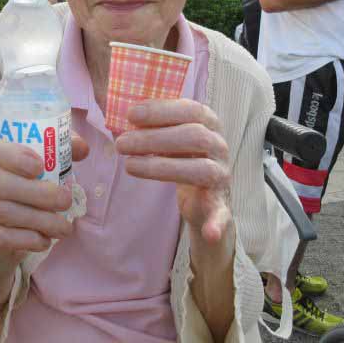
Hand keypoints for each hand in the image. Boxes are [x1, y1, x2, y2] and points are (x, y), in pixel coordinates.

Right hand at [0, 130, 88, 274]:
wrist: (0, 237)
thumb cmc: (21, 189)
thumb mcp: (38, 167)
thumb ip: (58, 150)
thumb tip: (82, 148)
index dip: (9, 153)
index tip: (39, 166)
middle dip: (36, 192)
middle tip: (65, 200)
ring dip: (37, 219)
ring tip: (64, 226)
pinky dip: (24, 239)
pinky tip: (44, 241)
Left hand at [116, 99, 230, 244]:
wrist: (205, 197)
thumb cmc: (181, 158)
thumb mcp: (170, 138)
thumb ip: (154, 125)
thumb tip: (123, 114)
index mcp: (209, 123)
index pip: (190, 109)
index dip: (161, 110)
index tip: (131, 114)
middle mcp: (220, 146)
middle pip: (193, 136)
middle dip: (153, 138)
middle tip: (120, 143)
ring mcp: (222, 175)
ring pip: (200, 169)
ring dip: (161, 167)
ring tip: (129, 166)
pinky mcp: (221, 203)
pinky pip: (222, 213)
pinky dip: (216, 223)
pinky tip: (209, 234)